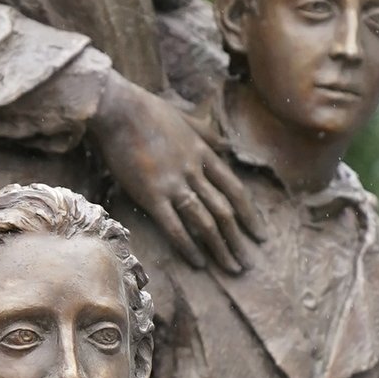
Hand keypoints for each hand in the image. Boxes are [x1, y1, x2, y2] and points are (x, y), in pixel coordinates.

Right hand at [90, 73, 262, 273]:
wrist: (119, 108)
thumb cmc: (147, 110)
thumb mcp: (186, 117)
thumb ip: (208, 133)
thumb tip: (227, 144)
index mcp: (204, 154)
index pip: (235, 190)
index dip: (250, 215)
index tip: (259, 235)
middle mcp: (195, 172)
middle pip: (225, 211)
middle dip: (239, 240)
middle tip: (248, 263)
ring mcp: (174, 184)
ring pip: (205, 222)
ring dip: (220, 248)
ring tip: (232, 269)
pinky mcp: (151, 194)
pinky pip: (174, 226)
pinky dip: (187, 246)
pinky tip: (198, 262)